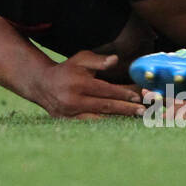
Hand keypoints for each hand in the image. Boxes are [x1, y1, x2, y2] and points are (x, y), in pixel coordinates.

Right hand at [30, 51, 147, 117]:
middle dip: (125, 109)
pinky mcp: (68, 122)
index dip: (122, 94)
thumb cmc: (67, 70)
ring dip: (118, 120)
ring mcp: (70, 113)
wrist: (43, 85)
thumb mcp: (81, 59)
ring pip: (99, 119)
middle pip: (104, 106)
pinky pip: (91, 125)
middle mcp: (73, 99)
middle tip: (142, 111)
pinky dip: (106, 126)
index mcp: (78, 83)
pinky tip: (119, 125)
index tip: (137, 96)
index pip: (104, 90)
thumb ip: (99, 60)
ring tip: (135, 120)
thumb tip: (115, 60)